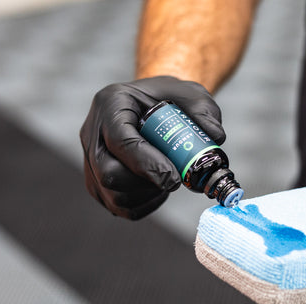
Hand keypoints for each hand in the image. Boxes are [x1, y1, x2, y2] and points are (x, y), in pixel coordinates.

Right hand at [79, 76, 225, 218]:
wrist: (153, 107)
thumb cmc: (171, 100)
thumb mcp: (192, 94)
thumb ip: (205, 112)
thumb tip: (216, 137)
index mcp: (111, 103)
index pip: (121, 141)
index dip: (148, 164)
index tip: (175, 178)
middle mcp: (93, 132)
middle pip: (109, 174)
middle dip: (147, 184)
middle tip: (174, 180)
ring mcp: (90, 159)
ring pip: (112, 196)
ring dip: (147, 196)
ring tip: (167, 180)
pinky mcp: (96, 182)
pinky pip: (117, 207)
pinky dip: (143, 205)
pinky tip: (158, 190)